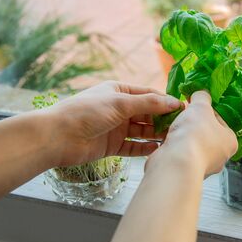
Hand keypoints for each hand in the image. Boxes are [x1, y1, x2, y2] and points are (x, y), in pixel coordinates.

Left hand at [45, 81, 182, 166]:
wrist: (57, 137)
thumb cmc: (86, 112)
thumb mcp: (120, 103)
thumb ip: (149, 103)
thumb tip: (174, 102)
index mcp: (120, 92)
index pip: (149, 95)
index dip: (166, 102)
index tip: (183, 109)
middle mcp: (119, 109)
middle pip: (147, 114)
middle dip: (163, 120)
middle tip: (181, 127)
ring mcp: (116, 128)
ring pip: (141, 131)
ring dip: (155, 134)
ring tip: (172, 139)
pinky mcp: (112, 145)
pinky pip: (132, 146)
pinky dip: (144, 148)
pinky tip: (156, 149)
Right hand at [147, 91, 236, 177]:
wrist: (175, 162)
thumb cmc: (195, 135)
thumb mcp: (201, 106)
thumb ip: (202, 97)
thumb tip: (202, 93)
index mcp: (230, 141)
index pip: (220, 119)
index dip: (206, 109)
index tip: (195, 104)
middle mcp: (220, 157)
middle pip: (205, 132)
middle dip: (193, 122)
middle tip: (183, 114)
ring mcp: (202, 166)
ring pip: (192, 143)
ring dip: (182, 134)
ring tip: (173, 125)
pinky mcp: (185, 171)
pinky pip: (180, 154)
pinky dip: (174, 146)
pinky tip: (167, 138)